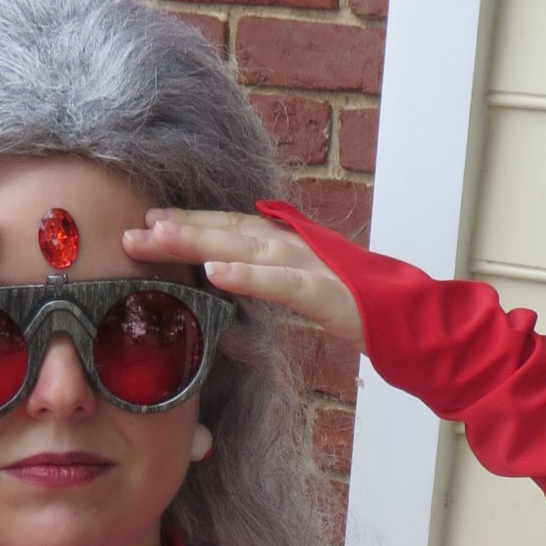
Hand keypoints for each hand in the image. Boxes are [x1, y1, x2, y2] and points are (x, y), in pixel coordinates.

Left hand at [121, 209, 361, 345]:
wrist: (417, 322)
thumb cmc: (362, 308)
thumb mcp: (306, 293)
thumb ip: (271, 283)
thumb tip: (231, 284)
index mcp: (289, 244)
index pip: (230, 228)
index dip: (188, 224)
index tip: (146, 224)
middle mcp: (296, 245)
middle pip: (228, 230)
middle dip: (177, 229)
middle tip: (129, 232)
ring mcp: (313, 266)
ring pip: (247, 246)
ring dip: (199, 240)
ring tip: (157, 238)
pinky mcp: (329, 293)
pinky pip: (283, 283)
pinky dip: (249, 275)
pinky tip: (215, 272)